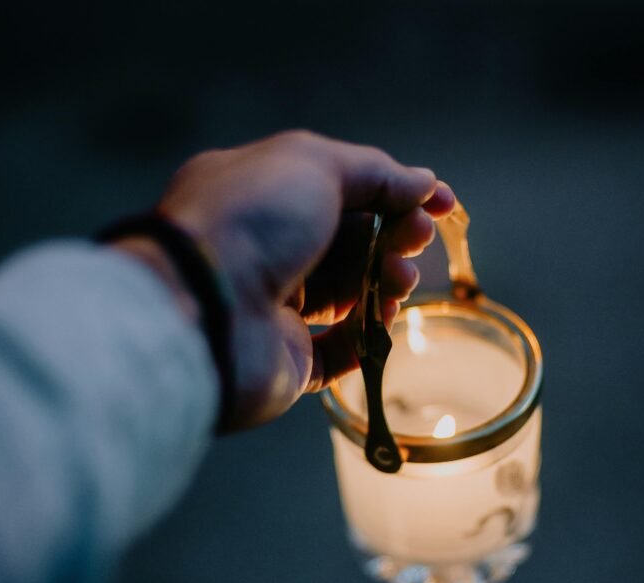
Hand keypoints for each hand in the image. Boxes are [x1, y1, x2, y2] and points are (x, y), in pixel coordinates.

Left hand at [121, 130, 455, 429]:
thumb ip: (375, 172)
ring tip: (401, 280)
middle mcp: (265, 247)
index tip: (440, 204)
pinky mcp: (286, 357)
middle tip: (417, 239)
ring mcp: (274, 304)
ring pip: (349, 292)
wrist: (204, 308)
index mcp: (261, 194)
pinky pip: (340, 347)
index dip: (394, 194)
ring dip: (385, 282)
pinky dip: (367, 333)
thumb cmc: (250, 220)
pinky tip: (383, 319)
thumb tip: (424, 183)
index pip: (341, 190)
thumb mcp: (313, 164)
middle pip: (350, 241)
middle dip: (393, 237)